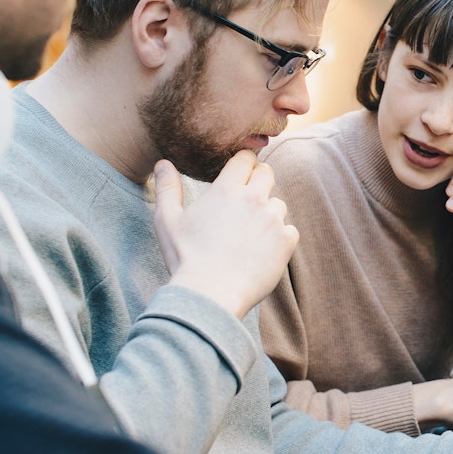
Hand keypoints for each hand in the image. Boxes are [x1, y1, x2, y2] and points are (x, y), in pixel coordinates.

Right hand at [152, 152, 298, 319]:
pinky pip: (289, 230)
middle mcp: (253, 198)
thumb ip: (167, 188)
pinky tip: (261, 252)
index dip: (243, 164)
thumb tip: (162, 163)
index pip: (245, 158)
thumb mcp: (167, 220)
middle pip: (267, 173)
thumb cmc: (186, 258)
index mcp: (226, 189)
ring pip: (278, 204)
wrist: (210, 294)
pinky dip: (279, 239)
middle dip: (259, 182)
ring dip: (268, 214)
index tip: (239, 175)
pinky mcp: (286, 240)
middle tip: (246, 203)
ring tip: (249, 236)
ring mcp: (272, 219)